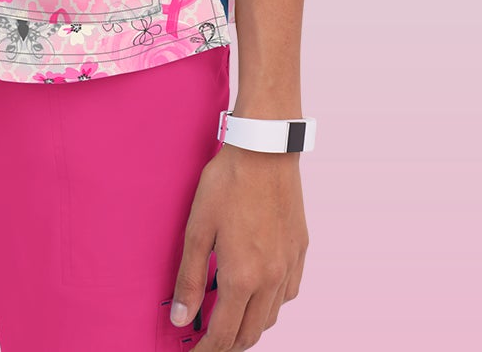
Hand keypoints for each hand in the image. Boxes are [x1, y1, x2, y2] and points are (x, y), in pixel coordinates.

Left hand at [168, 143, 308, 349]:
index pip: (224, 334)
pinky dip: (271, 304)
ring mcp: (289, 266)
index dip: (207, 350)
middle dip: (228, 344)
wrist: (266, 150)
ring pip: (271, 317)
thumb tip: (181, 318)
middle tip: (208, 340)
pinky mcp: (300, 252)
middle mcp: (271, 279)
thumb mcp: (197, 229)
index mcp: (242, 277)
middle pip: (250, 333)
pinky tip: (257, 291)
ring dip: (249, 326)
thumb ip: (189, 278)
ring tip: (229, 318)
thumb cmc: (227, 184)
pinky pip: (288, 294)